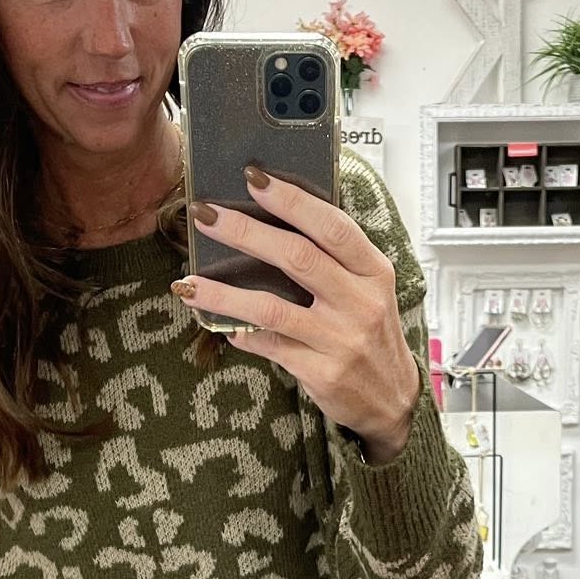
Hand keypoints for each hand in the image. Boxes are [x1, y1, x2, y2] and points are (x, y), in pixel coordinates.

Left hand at [173, 166, 420, 463]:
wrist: (392, 400)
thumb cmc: (373, 335)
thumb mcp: (370, 289)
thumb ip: (336, 258)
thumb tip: (275, 219)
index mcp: (374, 272)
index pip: (332, 226)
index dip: (292, 200)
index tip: (254, 178)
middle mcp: (361, 303)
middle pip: (297, 257)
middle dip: (245, 232)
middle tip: (206, 215)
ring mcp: (341, 340)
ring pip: (272, 308)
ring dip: (224, 293)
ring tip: (187, 283)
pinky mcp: (322, 372)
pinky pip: (269, 346)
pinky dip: (241, 334)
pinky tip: (221, 326)